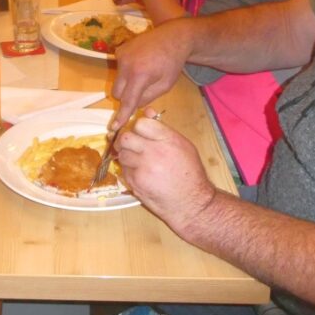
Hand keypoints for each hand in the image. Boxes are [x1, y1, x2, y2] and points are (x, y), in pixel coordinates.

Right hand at [111, 20, 192, 126]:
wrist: (172, 37)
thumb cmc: (172, 63)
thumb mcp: (165, 85)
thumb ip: (147, 98)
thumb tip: (132, 105)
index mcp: (140, 75)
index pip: (128, 100)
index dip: (121, 115)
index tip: (114, 126)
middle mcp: (126, 65)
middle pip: (118, 93)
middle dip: (126, 97)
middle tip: (141, 92)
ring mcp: (121, 56)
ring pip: (118, 81)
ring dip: (127, 83)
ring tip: (144, 73)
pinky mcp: (119, 50)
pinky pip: (119, 69)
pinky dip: (127, 71)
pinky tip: (140, 63)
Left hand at [116, 109, 217, 234]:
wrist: (191, 203)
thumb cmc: (190, 173)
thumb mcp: (183, 146)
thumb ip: (163, 129)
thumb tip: (147, 111)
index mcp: (168, 139)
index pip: (141, 123)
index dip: (139, 128)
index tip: (141, 134)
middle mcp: (154, 151)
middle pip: (126, 137)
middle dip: (127, 141)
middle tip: (132, 147)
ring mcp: (143, 167)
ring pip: (122, 154)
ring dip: (127, 157)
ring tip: (140, 163)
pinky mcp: (136, 181)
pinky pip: (124, 170)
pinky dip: (129, 171)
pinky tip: (142, 176)